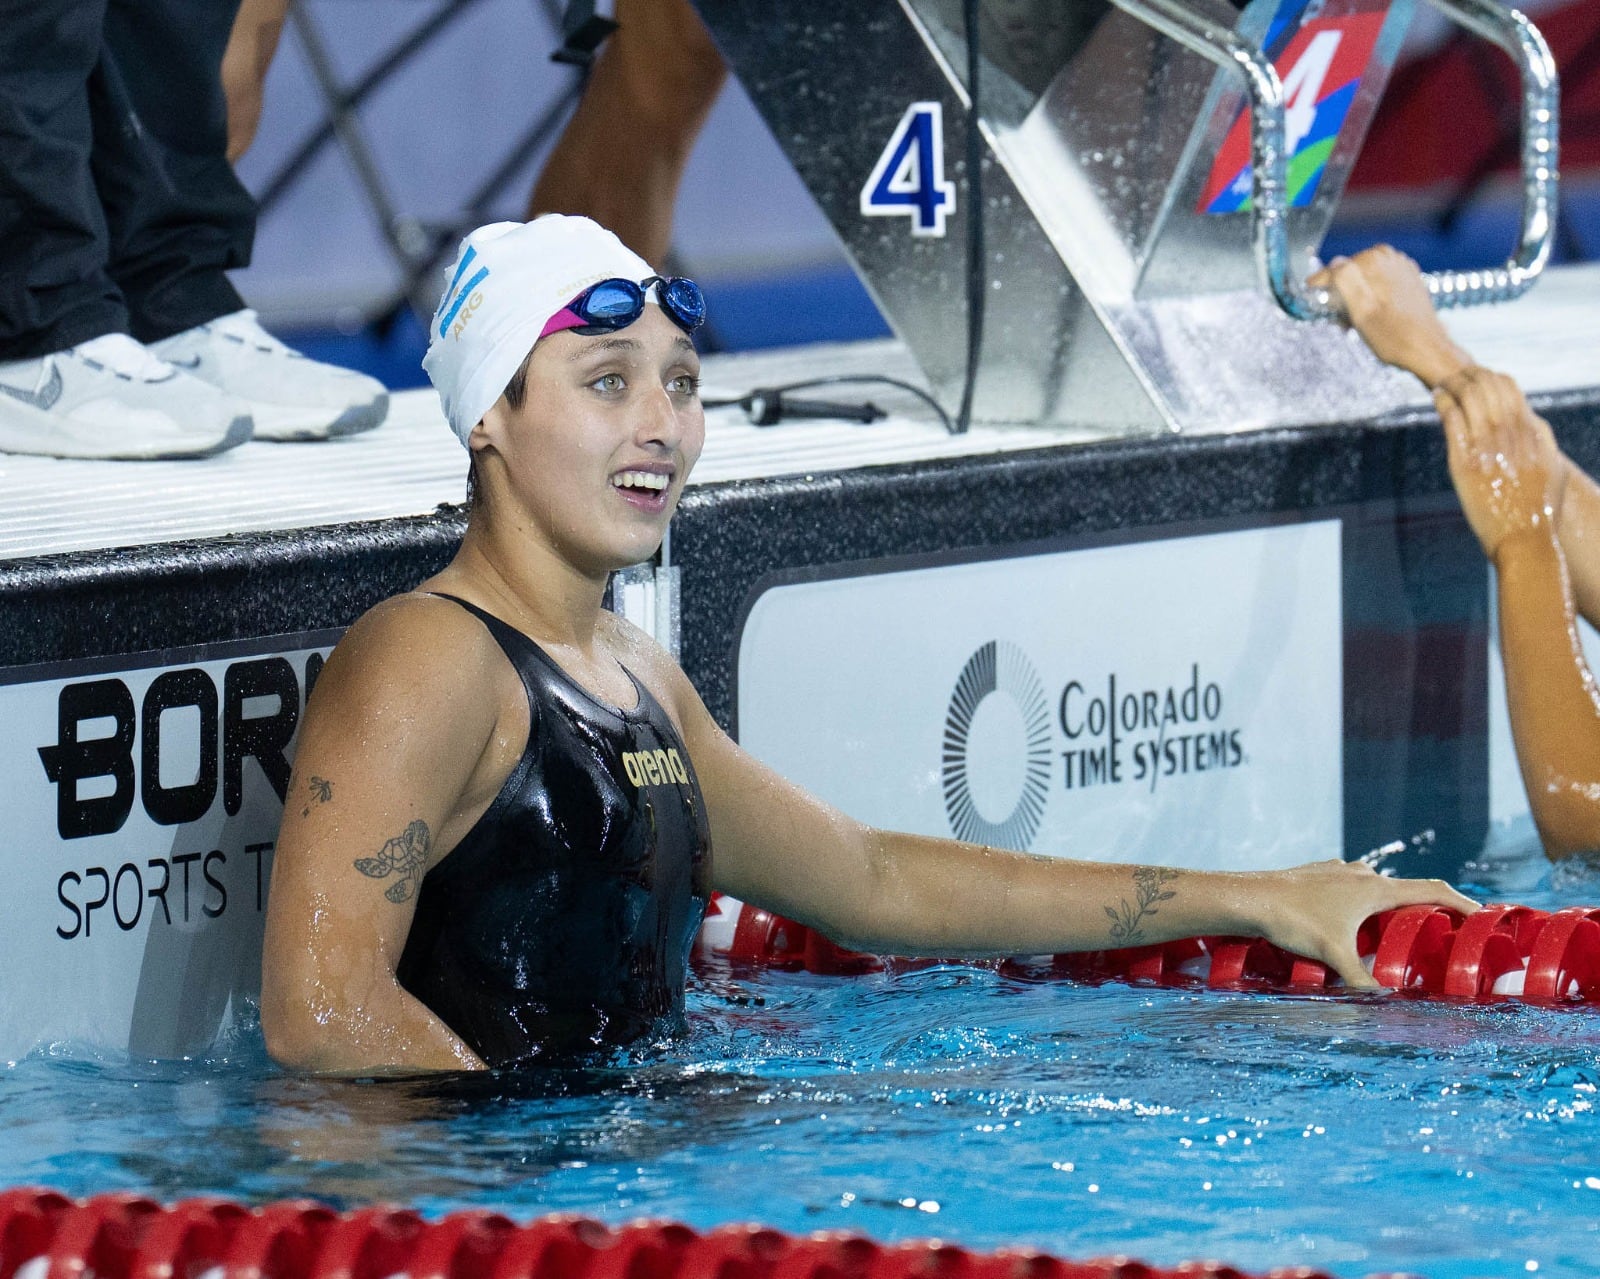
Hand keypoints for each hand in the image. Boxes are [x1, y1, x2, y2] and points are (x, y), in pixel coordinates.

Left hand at [1244, 859, 1477, 989]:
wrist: (1250, 897)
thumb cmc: (1294, 922)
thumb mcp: (1333, 955)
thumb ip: (1361, 981)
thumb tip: (1383, 1005)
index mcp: (1374, 889)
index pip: (1432, 890)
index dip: (1461, 902)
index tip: (1481, 914)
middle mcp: (1360, 874)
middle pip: (1405, 889)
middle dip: (1425, 908)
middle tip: (1442, 928)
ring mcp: (1338, 871)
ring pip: (1374, 887)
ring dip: (1389, 904)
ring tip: (1396, 927)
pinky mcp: (1317, 874)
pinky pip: (1350, 886)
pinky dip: (1361, 901)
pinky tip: (1350, 917)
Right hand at [1308, 246, 1473, 387]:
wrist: (1428, 350)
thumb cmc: (1394, 336)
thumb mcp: (1360, 310)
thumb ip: (1344, 280)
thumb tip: (1333, 263)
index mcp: (1375, 260)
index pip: (1336, 268)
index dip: (1321, 285)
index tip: (1310, 296)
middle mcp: (1390, 258)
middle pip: (1351, 272)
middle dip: (1340, 294)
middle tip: (1337, 318)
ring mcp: (1402, 268)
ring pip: (1365, 279)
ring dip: (1354, 297)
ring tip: (1353, 322)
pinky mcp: (1409, 280)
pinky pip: (1380, 284)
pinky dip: (1371, 297)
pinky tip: (1370, 317)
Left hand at [1436, 367, 1564, 558]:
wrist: (1525, 537)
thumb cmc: (1539, 509)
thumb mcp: (1553, 469)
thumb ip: (1543, 442)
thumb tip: (1533, 422)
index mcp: (1531, 432)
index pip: (1510, 389)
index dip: (1492, 378)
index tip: (1479, 379)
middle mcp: (1510, 433)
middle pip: (1487, 387)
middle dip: (1469, 375)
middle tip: (1455, 376)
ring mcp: (1487, 446)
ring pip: (1469, 398)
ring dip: (1453, 385)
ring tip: (1443, 384)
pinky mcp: (1464, 462)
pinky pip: (1452, 420)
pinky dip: (1443, 403)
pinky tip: (1437, 397)